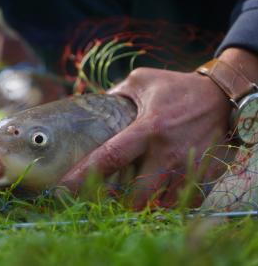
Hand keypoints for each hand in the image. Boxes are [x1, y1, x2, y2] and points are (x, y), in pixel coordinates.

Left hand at [60, 62, 234, 208]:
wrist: (222, 96)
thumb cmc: (177, 87)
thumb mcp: (142, 80)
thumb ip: (115, 94)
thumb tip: (92, 106)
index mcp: (147, 128)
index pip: (110, 157)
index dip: (83, 176)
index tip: (62, 190)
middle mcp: (167, 152)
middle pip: (136, 195)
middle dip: (120, 202)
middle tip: (110, 196)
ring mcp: (187, 166)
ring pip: (160, 203)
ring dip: (145, 204)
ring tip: (136, 195)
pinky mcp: (205, 175)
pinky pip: (184, 202)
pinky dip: (170, 202)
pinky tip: (162, 192)